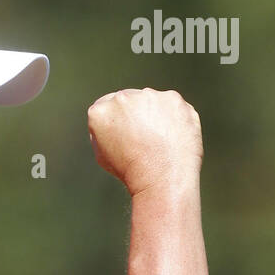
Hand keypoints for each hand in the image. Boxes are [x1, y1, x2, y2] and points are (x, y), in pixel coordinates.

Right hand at [87, 88, 202, 196]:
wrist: (161, 179)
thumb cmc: (130, 172)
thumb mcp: (102, 154)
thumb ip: (104, 129)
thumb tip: (114, 118)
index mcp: (100, 111)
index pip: (106, 105)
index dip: (116, 122)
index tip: (124, 137)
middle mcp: (122, 98)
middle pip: (129, 100)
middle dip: (134, 115)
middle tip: (142, 141)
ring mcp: (150, 95)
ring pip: (151, 101)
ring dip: (154, 114)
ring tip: (159, 141)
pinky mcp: (173, 98)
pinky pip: (172, 106)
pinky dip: (174, 118)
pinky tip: (172, 137)